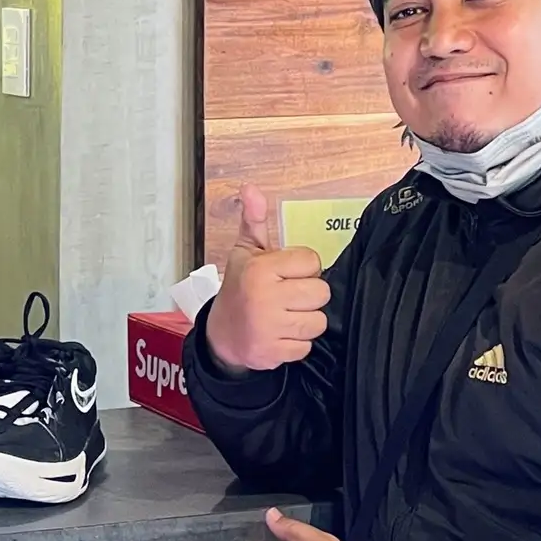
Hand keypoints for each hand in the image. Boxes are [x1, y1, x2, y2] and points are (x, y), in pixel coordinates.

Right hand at [205, 182, 330, 373]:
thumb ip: (254, 221)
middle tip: (288, 298)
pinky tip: (280, 335)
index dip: (304, 269)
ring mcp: (269, 327)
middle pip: (321, 292)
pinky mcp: (273, 352)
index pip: (312, 262)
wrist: (220, 336)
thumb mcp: (245, 253)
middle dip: (308, 296)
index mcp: (261, 269)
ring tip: (285, 317)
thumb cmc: (238, 289)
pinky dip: (296, 343)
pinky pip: (306, 346)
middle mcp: (265, 297)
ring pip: (318, 321)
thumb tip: (250, 188)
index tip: (286, 275)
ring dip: (305, 321)